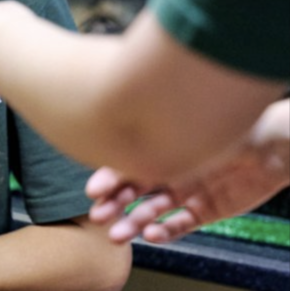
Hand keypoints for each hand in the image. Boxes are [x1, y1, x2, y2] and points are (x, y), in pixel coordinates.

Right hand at [88, 100, 289, 243]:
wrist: (271, 145)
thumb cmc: (228, 127)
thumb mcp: (187, 132)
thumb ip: (153, 142)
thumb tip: (116, 138)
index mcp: (160, 146)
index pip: (125, 165)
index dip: (107, 179)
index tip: (94, 190)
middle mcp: (169, 169)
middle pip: (133, 191)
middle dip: (113, 205)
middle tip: (98, 216)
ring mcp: (186, 191)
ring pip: (152, 211)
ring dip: (133, 223)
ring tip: (118, 235)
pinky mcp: (206, 211)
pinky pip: (180, 224)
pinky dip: (165, 232)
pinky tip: (151, 235)